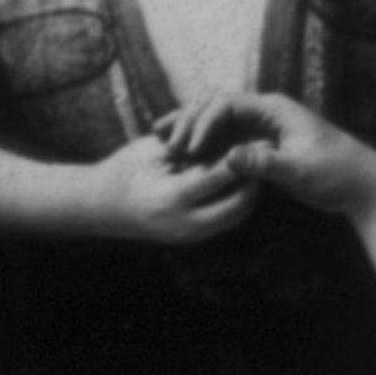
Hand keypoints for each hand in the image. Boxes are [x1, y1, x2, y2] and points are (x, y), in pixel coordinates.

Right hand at [88, 134, 257, 242]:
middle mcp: (184, 223)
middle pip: (237, 205)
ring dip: (253, 193)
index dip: (241, 157)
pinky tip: (247, 181)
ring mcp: (189, 235)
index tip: (261, 140)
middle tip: (272, 157)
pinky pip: (226, 220)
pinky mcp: (193, 237)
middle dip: (257, 181)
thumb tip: (224, 137)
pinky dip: (239, 201)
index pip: (217, 176)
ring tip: (265, 166)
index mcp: (171, 197)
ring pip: (236, 216)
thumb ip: (189, 149)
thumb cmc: (126, 169)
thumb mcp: (156, 152)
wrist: (103, 205)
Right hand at [154, 93, 375, 219]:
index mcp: (273, 108)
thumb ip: (264, 163)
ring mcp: (263, 126)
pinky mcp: (263, 143)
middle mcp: (265, 111)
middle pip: (216, 108)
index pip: (225, 104)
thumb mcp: (299, 169)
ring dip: (192, 132)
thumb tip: (230, 158)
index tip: (187, 147)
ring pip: (217, 122)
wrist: (361, 183)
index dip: (201, 123)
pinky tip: (185, 159)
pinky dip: (205, 145)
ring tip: (162, 145)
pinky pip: (226, 138)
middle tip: (165, 144)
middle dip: (188, 123)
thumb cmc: (335, 171)